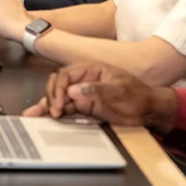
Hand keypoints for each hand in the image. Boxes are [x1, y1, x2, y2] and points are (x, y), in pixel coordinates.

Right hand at [22, 61, 177, 130]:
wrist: (149, 111)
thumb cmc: (139, 96)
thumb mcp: (120, 91)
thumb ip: (96, 90)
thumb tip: (73, 90)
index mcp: (91, 69)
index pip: (65, 75)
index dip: (58, 89)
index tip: (59, 104)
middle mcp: (83, 80)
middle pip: (56, 84)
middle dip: (51, 97)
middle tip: (54, 112)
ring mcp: (81, 93)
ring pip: (57, 96)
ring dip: (47, 105)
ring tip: (36, 116)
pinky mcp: (82, 106)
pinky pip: (63, 107)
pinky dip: (52, 111)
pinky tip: (40, 115)